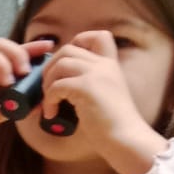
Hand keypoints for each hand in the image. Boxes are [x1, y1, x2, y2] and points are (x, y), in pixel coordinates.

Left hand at [41, 31, 166, 173]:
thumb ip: (88, 83)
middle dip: (50, 67)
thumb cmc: (111, 124)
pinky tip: (51, 114)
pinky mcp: (87, 88)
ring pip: (60, 63)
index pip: (97, 35)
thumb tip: (58, 82)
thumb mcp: (103, 95)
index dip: (76, 42)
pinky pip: (56, 86)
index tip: (65, 64)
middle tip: (48, 89)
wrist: (125, 138)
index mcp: (110, 65)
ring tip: (49, 102)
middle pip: (67, 49)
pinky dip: (48, 100)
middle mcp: (105, 65)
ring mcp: (97, 74)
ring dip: (47, 83)